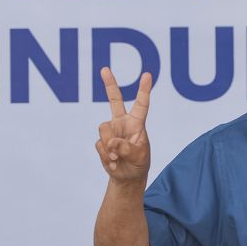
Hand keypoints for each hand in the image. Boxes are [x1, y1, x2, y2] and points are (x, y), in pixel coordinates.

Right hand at [95, 67, 151, 185]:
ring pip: (104, 129)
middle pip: (114, 100)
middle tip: (104, 69)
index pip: (141, 104)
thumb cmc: (139, 162)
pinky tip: (113, 162)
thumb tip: (111, 142)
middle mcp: (122, 123)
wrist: (127, 176)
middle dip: (109, 84)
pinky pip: (99, 145)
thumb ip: (126, 147)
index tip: (147, 75)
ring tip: (118, 157)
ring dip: (110, 146)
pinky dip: (106, 156)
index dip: (144, 90)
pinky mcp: (101, 142)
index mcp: (137, 123)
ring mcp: (111, 131)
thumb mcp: (139, 156)